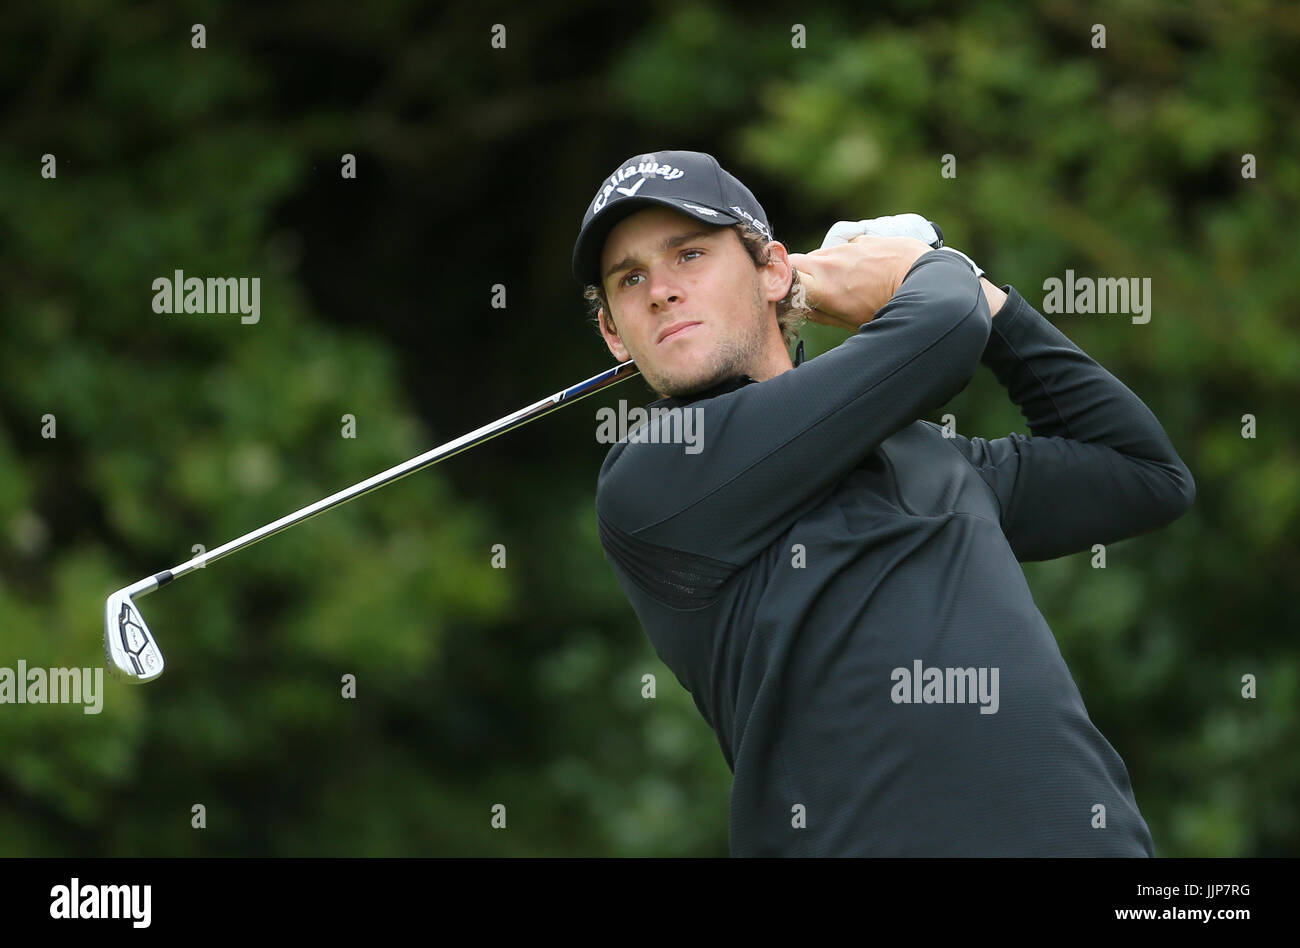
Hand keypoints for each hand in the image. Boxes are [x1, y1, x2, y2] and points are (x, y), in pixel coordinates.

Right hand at [788, 235, 931, 329]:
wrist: (926, 282)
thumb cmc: (889, 309)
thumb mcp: (852, 323)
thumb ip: (821, 314)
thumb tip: (803, 308)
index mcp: (823, 288)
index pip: (781, 278)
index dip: (777, 285)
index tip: (781, 294)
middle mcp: (829, 263)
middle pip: (794, 261)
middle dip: (793, 273)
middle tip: (805, 289)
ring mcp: (846, 248)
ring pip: (820, 254)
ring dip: (822, 267)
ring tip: (844, 283)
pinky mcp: (862, 239)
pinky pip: (844, 247)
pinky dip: (846, 258)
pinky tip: (864, 272)